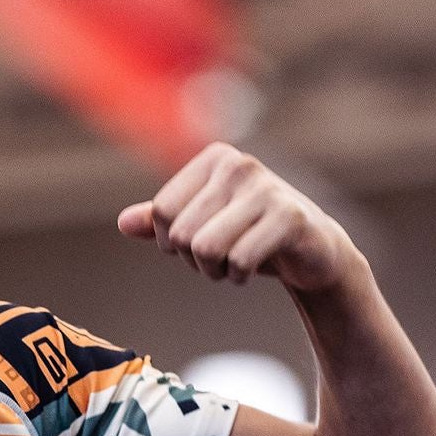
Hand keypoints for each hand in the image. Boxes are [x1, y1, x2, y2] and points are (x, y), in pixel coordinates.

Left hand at [119, 143, 354, 292]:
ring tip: (235, 264)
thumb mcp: (204, 224)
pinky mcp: (289, 217)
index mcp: (215, 158)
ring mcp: (266, 189)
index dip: (170, 243)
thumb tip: (124, 223)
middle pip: (181, 234)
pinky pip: (239, 260)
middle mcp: (239, 165)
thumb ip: (162, 221)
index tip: (196, 244)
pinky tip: (252, 269)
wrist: (311, 250)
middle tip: (220, 259)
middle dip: (194, 261)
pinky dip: (239, 276)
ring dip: (215, 271)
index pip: (161, 212)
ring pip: (206, 249)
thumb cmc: (250, 234)